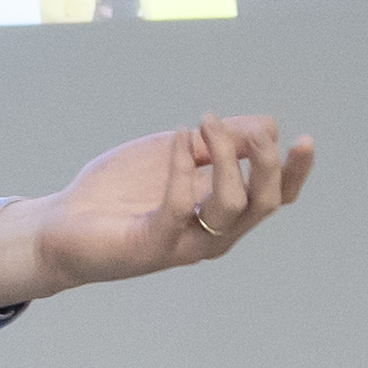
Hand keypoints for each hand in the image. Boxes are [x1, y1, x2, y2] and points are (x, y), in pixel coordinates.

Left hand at [0, 114, 317, 305]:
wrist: (61, 224)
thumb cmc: (120, 191)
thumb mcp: (174, 153)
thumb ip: (216, 142)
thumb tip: (266, 125)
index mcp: (221, 212)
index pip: (272, 198)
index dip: (295, 174)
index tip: (305, 140)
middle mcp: (211, 234)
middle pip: (263, 204)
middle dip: (267, 162)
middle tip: (250, 129)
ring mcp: (184, 243)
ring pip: (231, 205)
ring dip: (227, 157)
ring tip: (204, 122)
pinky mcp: (152, 245)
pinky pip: (180, 205)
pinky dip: (183, 165)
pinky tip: (177, 136)